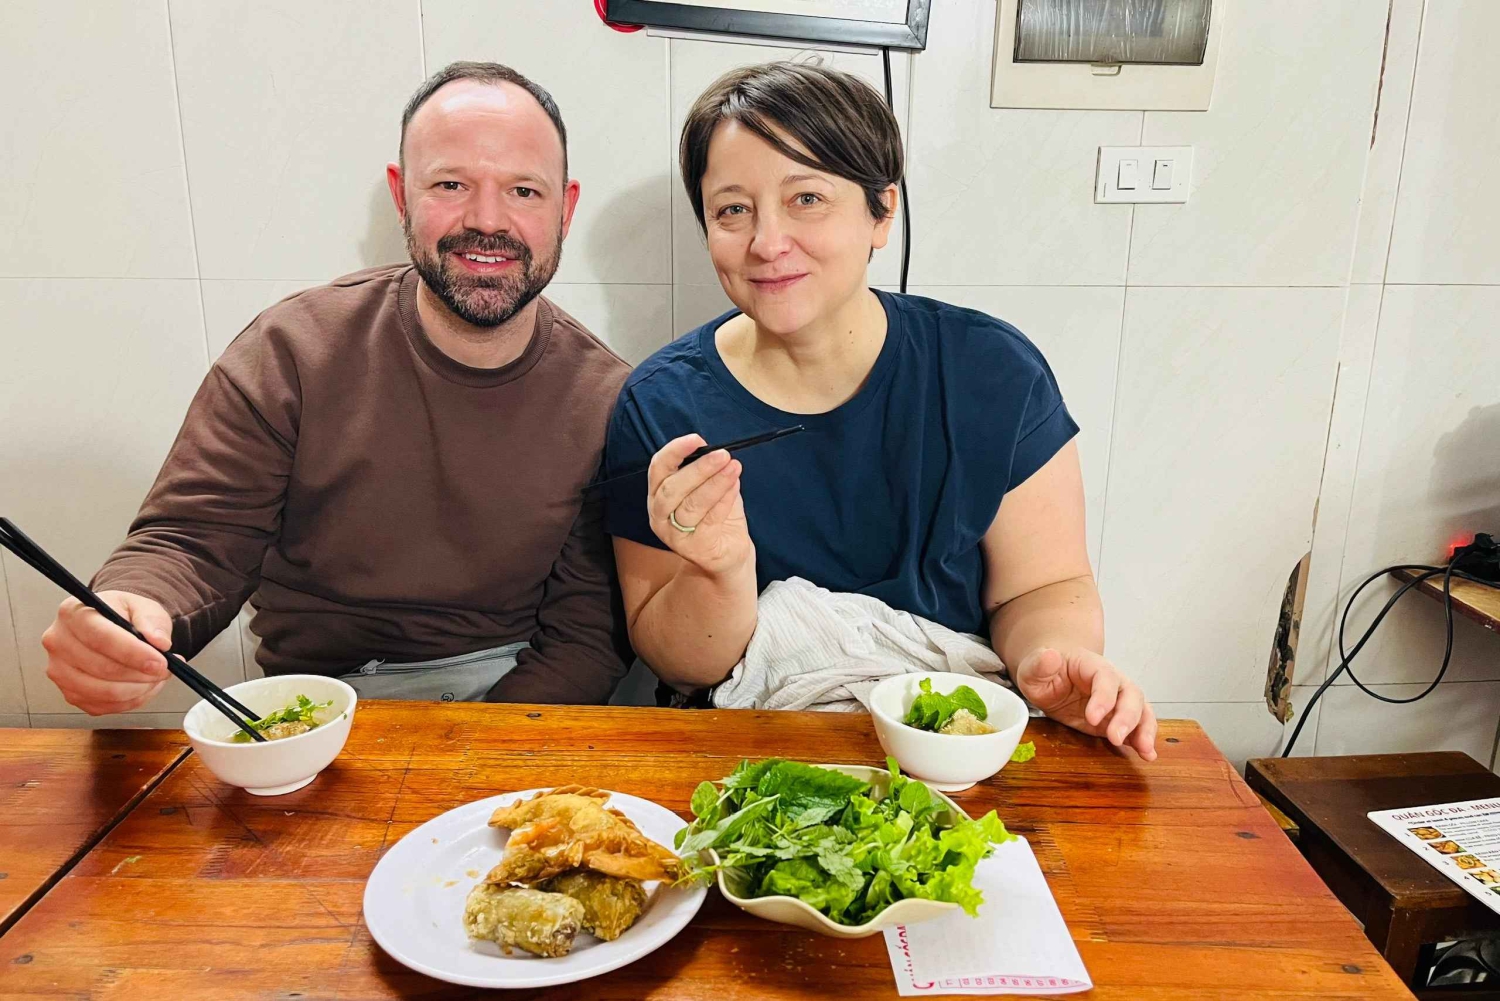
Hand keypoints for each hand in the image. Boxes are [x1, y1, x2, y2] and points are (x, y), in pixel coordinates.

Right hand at [41, 591, 172, 714]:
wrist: (110, 624)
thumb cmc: (123, 614)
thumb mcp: (142, 606)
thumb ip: (152, 621)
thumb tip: (160, 642)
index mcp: (73, 613)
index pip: (100, 638)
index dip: (133, 653)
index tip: (161, 662)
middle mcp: (58, 643)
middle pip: (102, 668)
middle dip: (141, 673)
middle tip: (166, 669)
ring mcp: (60, 671)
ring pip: (103, 692)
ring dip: (138, 689)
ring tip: (157, 677)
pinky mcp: (69, 693)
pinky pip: (103, 706)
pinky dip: (130, 701)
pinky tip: (143, 686)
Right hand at [647, 434, 753, 577]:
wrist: (728, 553)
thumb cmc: (716, 516)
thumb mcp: (708, 487)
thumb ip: (707, 470)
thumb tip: (714, 449)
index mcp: (658, 493)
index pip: (658, 468)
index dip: (675, 451)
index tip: (696, 439)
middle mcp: (659, 515)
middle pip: (672, 488)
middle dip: (699, 469)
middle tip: (723, 454)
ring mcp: (674, 535)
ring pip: (691, 505)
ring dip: (715, 483)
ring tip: (733, 467)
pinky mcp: (695, 549)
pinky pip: (710, 520)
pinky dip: (724, 500)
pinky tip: (735, 486)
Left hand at [1012, 647, 1156, 760]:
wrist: (1051, 678)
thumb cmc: (1044, 672)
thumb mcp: (1033, 668)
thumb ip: (1040, 664)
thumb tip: (1051, 656)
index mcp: (1091, 665)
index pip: (1105, 677)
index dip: (1103, 697)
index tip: (1092, 717)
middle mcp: (1112, 681)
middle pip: (1130, 693)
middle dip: (1127, 717)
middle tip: (1115, 738)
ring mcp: (1118, 700)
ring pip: (1141, 710)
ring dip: (1144, 730)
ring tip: (1144, 750)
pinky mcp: (1117, 719)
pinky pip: (1137, 727)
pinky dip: (1143, 740)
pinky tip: (1147, 754)